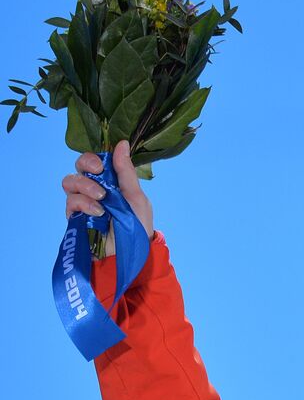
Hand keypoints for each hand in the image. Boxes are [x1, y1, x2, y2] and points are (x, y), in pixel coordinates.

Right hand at [62, 139, 153, 256]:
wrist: (131, 255)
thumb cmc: (138, 227)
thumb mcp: (136, 198)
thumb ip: (126, 172)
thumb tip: (121, 143)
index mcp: (109, 182)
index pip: (94, 160)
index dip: (94, 156)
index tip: (103, 163)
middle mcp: (93, 190)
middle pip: (78, 166)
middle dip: (86, 164)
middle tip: (98, 171)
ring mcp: (83, 204)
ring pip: (70, 182)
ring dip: (85, 185)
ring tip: (101, 199)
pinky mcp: (75, 218)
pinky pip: (70, 202)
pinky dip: (83, 203)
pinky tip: (97, 213)